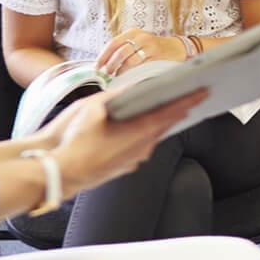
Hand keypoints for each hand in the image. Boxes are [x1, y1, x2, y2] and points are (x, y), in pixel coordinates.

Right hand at [50, 89, 206, 198]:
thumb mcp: (91, 108)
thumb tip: (132, 87)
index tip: (202, 92)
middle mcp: (140, 149)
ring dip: (163, 123)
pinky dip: (147, 135)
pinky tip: (143, 128)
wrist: (56, 172)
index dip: (187, 101)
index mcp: (136, 132)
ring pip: (154, 138)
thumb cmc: (70, 139)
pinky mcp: (123, 167)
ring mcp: (132, 161)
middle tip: (193, 96)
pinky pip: (141, 148)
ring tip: (171, 108)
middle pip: (165, 126)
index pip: (169, 113)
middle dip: (179, 111)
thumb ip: (115, 96)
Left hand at [95, 29, 186, 76]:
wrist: (176, 47)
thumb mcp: (137, 41)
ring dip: (121, 71)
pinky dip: (132, 74)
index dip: (103, 56)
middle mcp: (141, 38)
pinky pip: (141, 67)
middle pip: (120, 52)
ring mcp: (150, 48)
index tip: (97, 66)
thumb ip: (123, 48)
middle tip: (107, 73)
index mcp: (133, 33)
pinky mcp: (157, 58)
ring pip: (130, 61)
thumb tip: (104, 62)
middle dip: (111, 65)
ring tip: (117, 75)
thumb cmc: (152, 46)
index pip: (113, 43)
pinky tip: (129, 77)